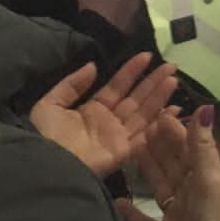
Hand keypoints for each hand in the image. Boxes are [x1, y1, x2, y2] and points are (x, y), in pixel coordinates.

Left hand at [30, 53, 177, 177]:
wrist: (45, 164)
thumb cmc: (45, 135)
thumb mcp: (51, 103)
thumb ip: (72, 84)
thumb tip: (93, 65)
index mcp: (93, 109)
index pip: (117, 86)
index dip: (131, 71)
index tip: (146, 56)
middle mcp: (109, 122)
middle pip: (136, 98)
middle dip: (153, 82)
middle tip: (171, 66)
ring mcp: (118, 137)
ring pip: (144, 113)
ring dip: (159, 97)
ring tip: (173, 79)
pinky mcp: (124, 152)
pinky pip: (145, 136)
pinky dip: (160, 124)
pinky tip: (174, 110)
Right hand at [116, 106, 219, 220]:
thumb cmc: (210, 218)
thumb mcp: (209, 179)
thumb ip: (202, 146)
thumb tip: (206, 106)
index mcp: (206, 181)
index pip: (189, 151)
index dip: (175, 133)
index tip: (157, 115)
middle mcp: (192, 196)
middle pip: (172, 167)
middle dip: (158, 147)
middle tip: (138, 128)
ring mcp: (176, 218)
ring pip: (159, 187)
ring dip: (146, 170)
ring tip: (127, 151)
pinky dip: (130, 213)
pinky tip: (115, 199)